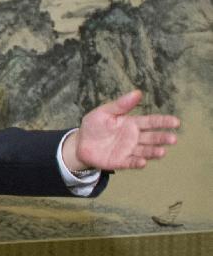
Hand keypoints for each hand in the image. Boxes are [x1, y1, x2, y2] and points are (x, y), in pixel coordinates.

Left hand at [63, 90, 179, 171]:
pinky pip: (130, 162)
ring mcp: (128, 150)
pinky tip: (143, 162)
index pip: (151, 122)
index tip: (176, 122)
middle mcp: (134, 137)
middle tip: (173, 139)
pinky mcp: (120, 161)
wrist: (80, 143)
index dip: (163, 122)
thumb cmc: (94, 126)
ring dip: (153, 152)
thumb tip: (138, 92)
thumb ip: (120, 105)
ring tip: (162, 152)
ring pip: (144, 151)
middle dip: (162, 138)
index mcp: (132, 123)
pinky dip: (137, 163)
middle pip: (152, 138)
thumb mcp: (104, 112)